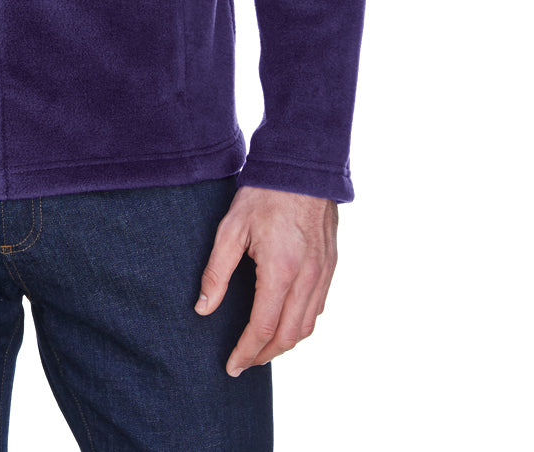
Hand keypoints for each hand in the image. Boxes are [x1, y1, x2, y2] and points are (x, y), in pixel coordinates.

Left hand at [195, 185, 337, 375]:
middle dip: (264, 355)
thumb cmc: (263, 195)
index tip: (231, 366)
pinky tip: (285, 322)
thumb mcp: (231, 228)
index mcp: (281, 271)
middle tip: (243, 363)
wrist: (302, 167)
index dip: (246, 352)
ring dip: (284, 344)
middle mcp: (307, 278)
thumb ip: (217, 271)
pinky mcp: (330, 266)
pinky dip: (301, 324)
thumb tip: (202, 308)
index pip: (263, 327)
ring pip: (308, 326)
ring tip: (261, 349)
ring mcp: (323, 273)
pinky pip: (318, 307)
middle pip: (288, 336)